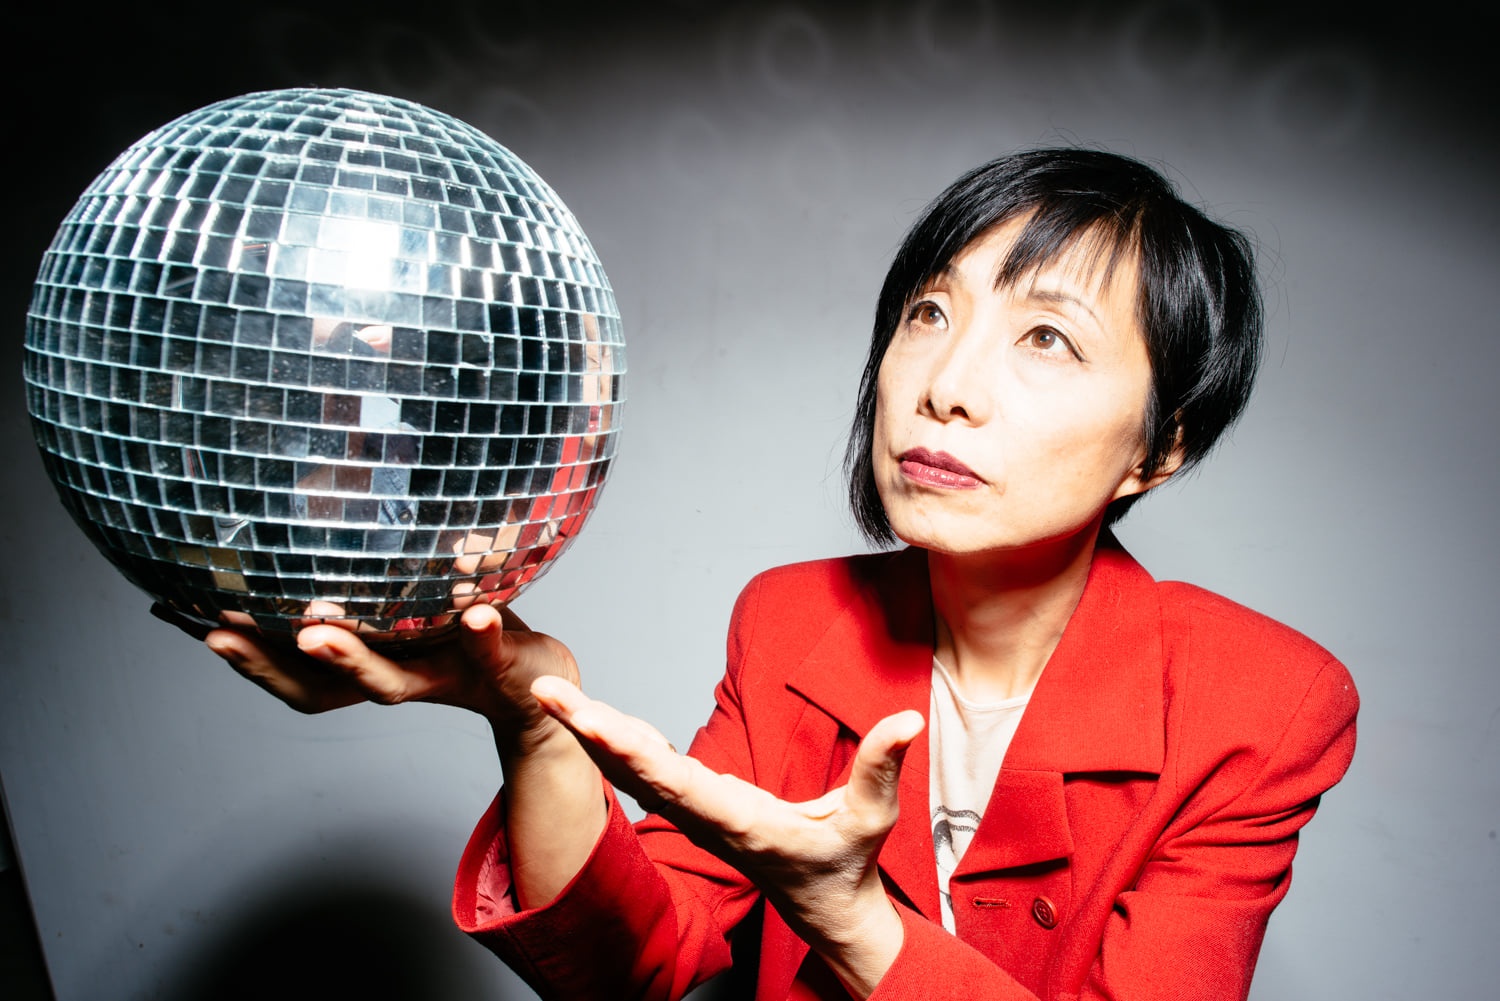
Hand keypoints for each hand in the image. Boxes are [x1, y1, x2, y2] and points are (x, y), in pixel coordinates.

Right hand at [200, 601, 579, 749]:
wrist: (538, 682)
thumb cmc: (461, 633)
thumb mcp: (409, 599)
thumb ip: (369, 571)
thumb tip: (313, 502)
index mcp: (364, 664)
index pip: (285, 667)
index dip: (235, 649)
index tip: (176, 617)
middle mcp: (392, 680)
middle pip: (317, 684)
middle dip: (265, 662)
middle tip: (216, 635)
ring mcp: (441, 679)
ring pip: (388, 682)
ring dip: (350, 660)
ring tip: (314, 634)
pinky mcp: (496, 668)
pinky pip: (486, 652)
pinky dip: (480, 635)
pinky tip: (476, 613)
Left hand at [531, 676, 922, 996]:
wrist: (827, 911)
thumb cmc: (845, 867)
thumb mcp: (871, 820)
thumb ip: (882, 769)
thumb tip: (906, 719)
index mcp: (738, 821)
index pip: (674, 781)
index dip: (629, 751)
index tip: (590, 722)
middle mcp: (705, 818)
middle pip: (634, 771)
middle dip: (587, 731)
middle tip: (543, 691)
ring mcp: (696, 815)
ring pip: (632, 771)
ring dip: (591, 734)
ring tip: (552, 697)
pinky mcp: (697, 807)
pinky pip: (646, 774)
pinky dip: (615, 744)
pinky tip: (591, 721)